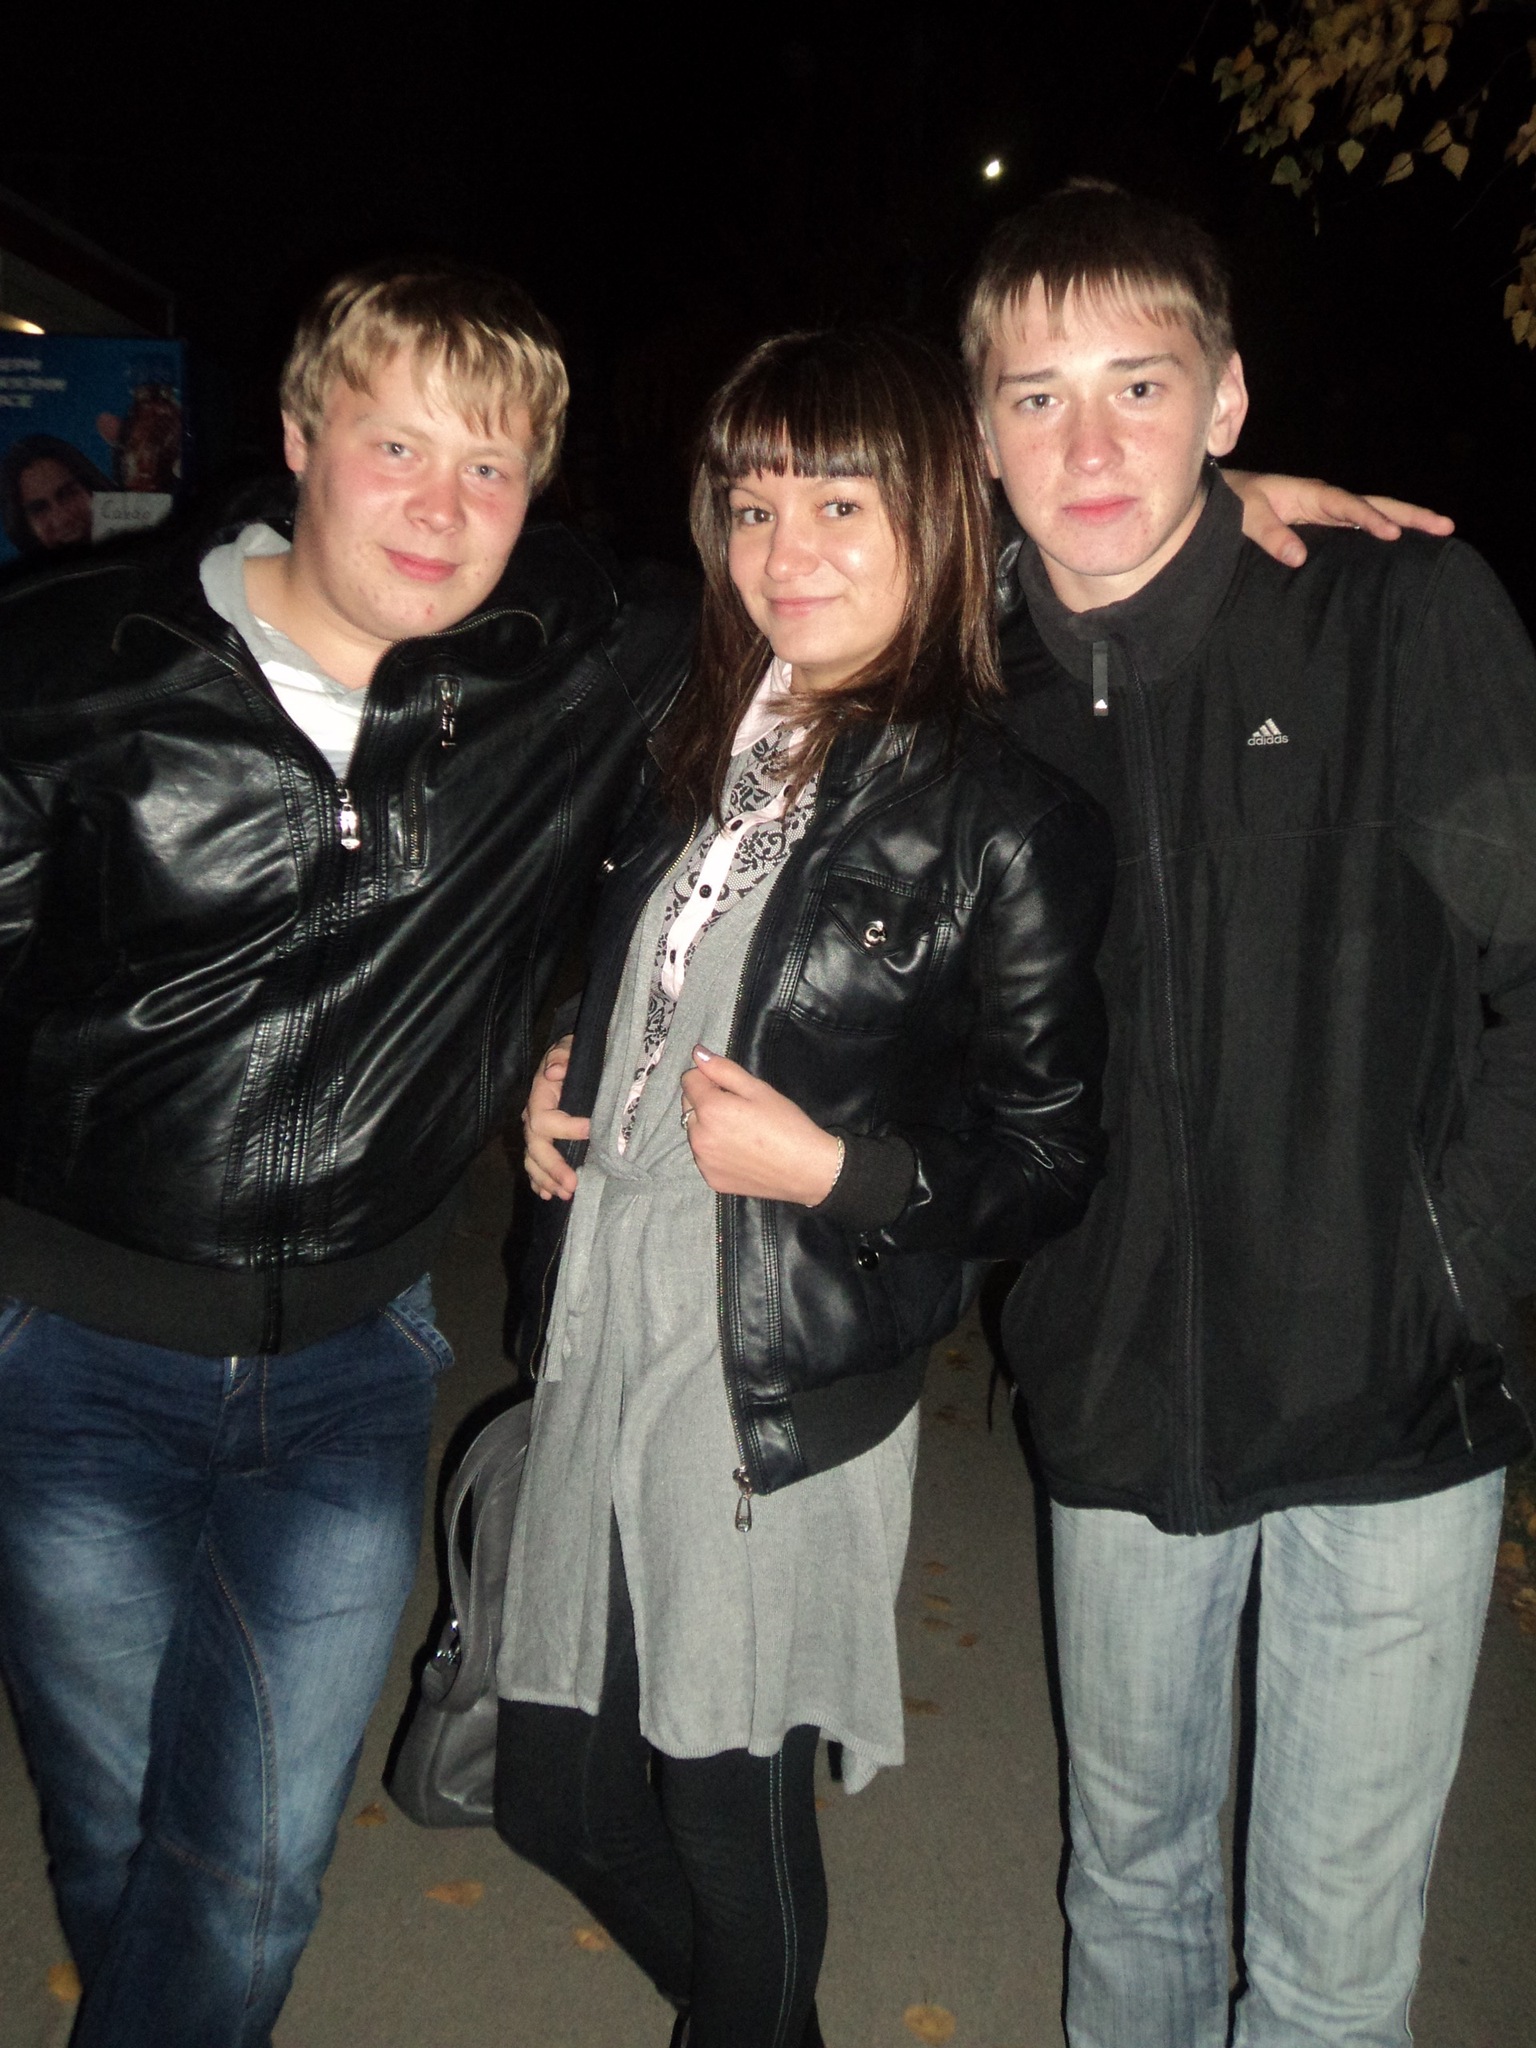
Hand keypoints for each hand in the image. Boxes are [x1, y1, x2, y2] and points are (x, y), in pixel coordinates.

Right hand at [521, 1036, 589, 1201]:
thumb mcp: (571, 1046)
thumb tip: (554, 1071)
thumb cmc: (575, 1053)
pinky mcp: (543, 1139)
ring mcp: (535, 1130)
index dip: (566, 1127)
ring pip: (533, 1160)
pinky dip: (539, 1181)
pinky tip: (547, 1195)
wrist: (573, 1058)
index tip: (591, 1130)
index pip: (545, 1119)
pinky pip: (534, 1164)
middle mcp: (533, 1115)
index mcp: (540, 1095)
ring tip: (564, 1195)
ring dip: (547, 1180)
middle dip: (553, 1168)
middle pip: (536, 1147)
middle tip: (573, 1185)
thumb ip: (563, 1055)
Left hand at [680, 1046, 842, 1203]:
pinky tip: (740, 1151)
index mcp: (710, 1109)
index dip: (708, 1077)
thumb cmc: (787, 1125)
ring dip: (708, 1127)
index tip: (730, 1086)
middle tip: (739, 1109)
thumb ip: (723, 1069)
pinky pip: (704, 1156)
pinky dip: (715, 1150)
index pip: (689, 1080)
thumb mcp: (758, 1089)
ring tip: (741, 1132)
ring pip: (695, 1132)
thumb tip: (697, 1054)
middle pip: (688, 1107)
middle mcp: (699, 1136)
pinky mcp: (711, 1179)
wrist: (806, 1170)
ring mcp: (703, 1161)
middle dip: (706, 1102)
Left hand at [1224, 470, 1454, 568]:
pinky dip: (1383, 536)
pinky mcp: (1325, 529)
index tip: (1391, 534)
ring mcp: (1329, 515)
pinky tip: (1404, 550)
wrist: (1219, 501)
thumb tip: (1298, 556)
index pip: (1346, 506)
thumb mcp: (1244, 517)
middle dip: (1410, 515)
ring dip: (1406, 524)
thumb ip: (1268, 534)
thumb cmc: (1230, 505)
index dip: (1369, 519)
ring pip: (1375, 516)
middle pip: (1375, 505)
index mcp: (1310, 494)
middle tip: (1445, 526)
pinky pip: (1360, 532)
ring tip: (1441, 533)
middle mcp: (1326, 501)